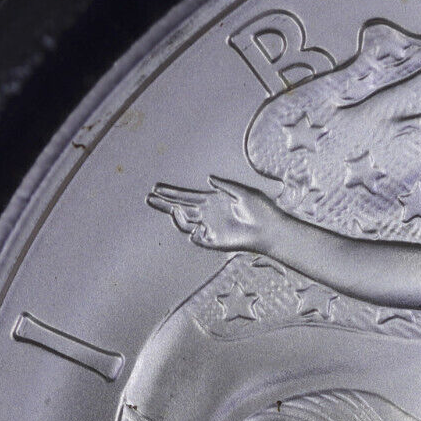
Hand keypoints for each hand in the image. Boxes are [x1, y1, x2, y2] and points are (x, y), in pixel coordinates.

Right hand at [147, 176, 279, 251]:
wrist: (271, 229)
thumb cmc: (261, 210)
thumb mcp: (243, 192)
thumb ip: (225, 185)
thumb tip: (208, 178)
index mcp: (213, 201)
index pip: (187, 196)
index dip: (172, 192)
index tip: (157, 188)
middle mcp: (209, 214)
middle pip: (180, 208)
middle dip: (164, 204)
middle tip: (149, 199)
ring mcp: (211, 228)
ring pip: (185, 223)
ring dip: (177, 217)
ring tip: (174, 211)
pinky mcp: (216, 242)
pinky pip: (197, 239)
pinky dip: (193, 234)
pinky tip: (197, 229)